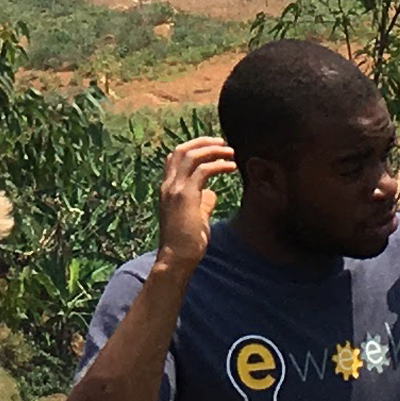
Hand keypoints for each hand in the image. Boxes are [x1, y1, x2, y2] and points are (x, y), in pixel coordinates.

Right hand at [151, 136, 230, 271]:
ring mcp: (175, 189)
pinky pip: (203, 170)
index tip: (211, 147)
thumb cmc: (186, 242)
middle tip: (222, 142)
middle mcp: (168, 185)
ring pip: (191, 156)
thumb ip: (202, 202)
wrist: (177, 258)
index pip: (175, 158)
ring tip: (231, 152)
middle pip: (182, 150)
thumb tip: (212, 193)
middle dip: (202, 142)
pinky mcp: (186, 196)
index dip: (193, 148)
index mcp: (168, 189)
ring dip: (213, 150)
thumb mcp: (195, 217)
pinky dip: (219, 164)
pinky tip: (232, 167)